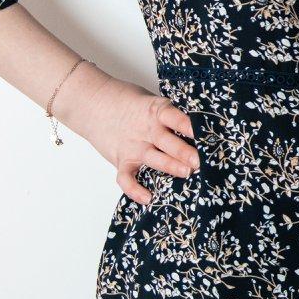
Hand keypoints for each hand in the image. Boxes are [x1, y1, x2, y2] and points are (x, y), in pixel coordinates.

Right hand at [54, 64, 198, 204]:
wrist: (92, 101)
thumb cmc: (128, 100)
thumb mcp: (152, 101)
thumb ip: (170, 114)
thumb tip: (202, 126)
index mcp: (156, 111)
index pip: (175, 118)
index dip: (190, 126)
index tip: (206, 134)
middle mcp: (146, 130)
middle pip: (168, 141)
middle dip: (186, 152)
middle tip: (202, 161)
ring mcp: (133, 146)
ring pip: (153, 158)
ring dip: (171, 166)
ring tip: (187, 172)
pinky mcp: (121, 159)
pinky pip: (126, 178)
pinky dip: (135, 190)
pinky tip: (149, 198)